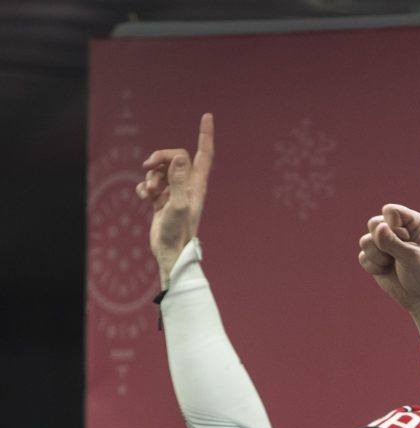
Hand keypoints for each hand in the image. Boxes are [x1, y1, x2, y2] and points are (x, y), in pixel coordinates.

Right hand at [137, 113, 213, 284]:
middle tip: (148, 167)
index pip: (203, 154)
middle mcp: (188, 185)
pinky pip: (150, 183)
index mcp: (197, 184)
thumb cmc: (177, 231)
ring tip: (150, 192)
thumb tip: (181, 156)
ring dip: (150, 176)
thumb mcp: (177, 204)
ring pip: (160, 170)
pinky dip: (144, 187)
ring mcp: (175, 192)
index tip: (207, 116)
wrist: (168, 251)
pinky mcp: (162, 199)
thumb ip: (178, 179)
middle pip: (174, 157)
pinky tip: (144, 198)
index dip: (205, 135)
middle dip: (159, 157)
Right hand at [359, 204, 419, 359]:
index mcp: (411, 221)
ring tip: (393, 264)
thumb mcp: (412, 257)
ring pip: (364, 241)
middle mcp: (396, 228)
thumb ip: (393, 242)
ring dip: (378, 257)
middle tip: (399, 255)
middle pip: (373, 223)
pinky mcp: (373, 256)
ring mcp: (383, 241)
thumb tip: (378, 228)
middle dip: (383, 243)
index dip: (394, 227)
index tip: (407, 241)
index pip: (390, 211)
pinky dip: (374, 267)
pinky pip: (362, 257)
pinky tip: (387, 271)